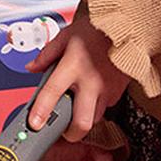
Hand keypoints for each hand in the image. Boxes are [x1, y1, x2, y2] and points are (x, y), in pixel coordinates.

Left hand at [27, 16, 127, 141]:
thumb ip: (47, 54)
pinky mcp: (118, 92)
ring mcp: (106, 89)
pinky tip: (91, 94)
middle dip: (70, 133)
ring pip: (94, 119)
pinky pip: (105, 107)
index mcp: (72, 66)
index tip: (34, 124)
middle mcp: (90, 81)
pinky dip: (96, 106)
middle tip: (63, 129)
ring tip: (76, 107)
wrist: (129, 27)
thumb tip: (32, 67)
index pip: (53, 93)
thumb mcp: (66, 36)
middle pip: (81, 122)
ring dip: (83, 119)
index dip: (41, 111)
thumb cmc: (97, 29)